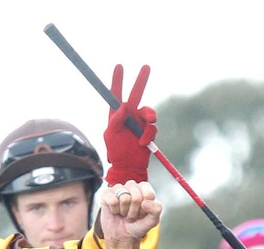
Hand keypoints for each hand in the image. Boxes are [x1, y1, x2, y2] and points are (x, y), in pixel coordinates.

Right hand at [100, 180, 160, 243]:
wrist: (122, 236)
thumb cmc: (137, 225)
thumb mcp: (153, 220)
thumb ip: (156, 209)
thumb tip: (145, 203)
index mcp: (144, 188)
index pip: (148, 195)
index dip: (145, 209)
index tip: (142, 213)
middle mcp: (131, 185)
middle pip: (136, 197)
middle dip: (134, 211)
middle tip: (132, 216)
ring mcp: (118, 188)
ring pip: (124, 199)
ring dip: (124, 212)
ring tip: (124, 214)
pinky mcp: (106, 194)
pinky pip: (112, 201)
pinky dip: (115, 210)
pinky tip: (115, 211)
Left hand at [104, 64, 157, 184]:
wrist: (128, 166)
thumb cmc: (115, 152)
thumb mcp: (111, 135)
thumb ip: (116, 120)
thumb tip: (125, 105)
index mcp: (116, 115)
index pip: (116, 95)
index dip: (117, 80)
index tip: (119, 66)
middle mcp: (129, 116)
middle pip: (136, 94)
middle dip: (141, 80)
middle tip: (146, 66)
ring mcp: (140, 123)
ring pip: (149, 112)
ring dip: (150, 117)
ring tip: (149, 123)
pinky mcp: (148, 131)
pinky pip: (152, 128)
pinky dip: (148, 135)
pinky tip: (142, 144)